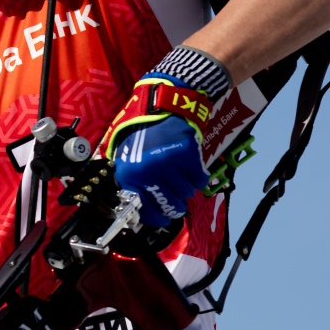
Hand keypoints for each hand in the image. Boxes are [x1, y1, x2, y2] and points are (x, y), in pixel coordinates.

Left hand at [110, 114, 207, 228]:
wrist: (159, 111)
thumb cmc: (142, 141)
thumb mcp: (129, 164)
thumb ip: (137, 189)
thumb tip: (150, 217)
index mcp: (129, 177)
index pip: (148, 212)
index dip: (159, 218)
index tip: (165, 218)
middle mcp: (147, 172)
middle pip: (172, 205)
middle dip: (176, 203)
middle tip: (177, 195)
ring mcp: (167, 163)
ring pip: (187, 193)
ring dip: (185, 185)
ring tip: (177, 170)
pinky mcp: (186, 155)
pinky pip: (200, 180)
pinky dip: (197, 175)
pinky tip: (188, 164)